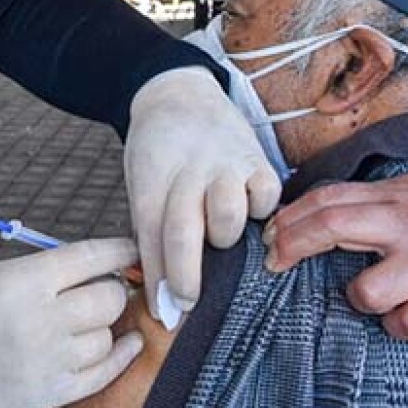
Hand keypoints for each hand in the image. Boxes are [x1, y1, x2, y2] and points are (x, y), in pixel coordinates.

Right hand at [0, 238, 143, 407]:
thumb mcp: (0, 273)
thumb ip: (51, 270)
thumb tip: (109, 265)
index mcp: (25, 281)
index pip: (93, 256)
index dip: (122, 250)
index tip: (132, 250)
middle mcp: (39, 320)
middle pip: (109, 298)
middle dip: (112, 290)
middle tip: (104, 289)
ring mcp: (46, 361)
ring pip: (107, 336)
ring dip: (103, 327)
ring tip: (86, 322)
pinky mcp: (48, 394)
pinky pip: (103, 374)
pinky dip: (119, 356)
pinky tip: (125, 344)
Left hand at [124, 68, 281, 318]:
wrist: (177, 93)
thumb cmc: (158, 154)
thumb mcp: (141, 187)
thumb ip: (152, 235)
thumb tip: (164, 298)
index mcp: (151, 181)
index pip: (151, 239)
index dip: (158, 281)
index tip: (166, 314)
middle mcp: (188, 172)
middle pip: (184, 232)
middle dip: (185, 278)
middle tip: (187, 302)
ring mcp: (224, 164)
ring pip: (228, 215)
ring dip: (224, 236)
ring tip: (220, 235)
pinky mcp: (257, 159)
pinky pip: (266, 197)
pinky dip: (260, 211)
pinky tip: (250, 213)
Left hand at [262, 171, 407, 340]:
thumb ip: (371, 203)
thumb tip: (312, 214)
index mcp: (399, 196)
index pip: (330, 199)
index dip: (291, 218)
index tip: (270, 237)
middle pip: (334, 227)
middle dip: (293, 245)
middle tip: (274, 262)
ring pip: (368, 292)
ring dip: (360, 299)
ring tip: (376, 296)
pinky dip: (400, 326)